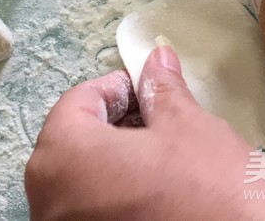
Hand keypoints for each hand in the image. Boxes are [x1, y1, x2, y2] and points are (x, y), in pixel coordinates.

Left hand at [25, 45, 264, 219]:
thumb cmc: (214, 192)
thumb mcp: (188, 128)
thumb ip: (161, 89)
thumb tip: (155, 59)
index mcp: (64, 157)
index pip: (77, 102)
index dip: (117, 89)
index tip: (147, 89)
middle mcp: (50, 200)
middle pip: (74, 141)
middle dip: (115, 123)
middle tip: (156, 119)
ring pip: (82, 178)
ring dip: (116, 158)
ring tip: (161, 155)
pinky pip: (92, 208)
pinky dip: (115, 192)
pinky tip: (155, 191)